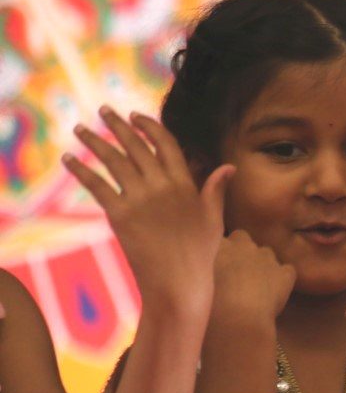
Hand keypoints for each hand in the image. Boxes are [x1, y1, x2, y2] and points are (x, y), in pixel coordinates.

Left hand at [63, 107, 232, 310]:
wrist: (178, 282)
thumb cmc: (199, 253)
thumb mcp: (213, 218)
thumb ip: (215, 189)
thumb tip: (229, 167)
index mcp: (184, 184)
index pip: (165, 144)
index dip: (149, 127)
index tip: (135, 116)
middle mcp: (161, 186)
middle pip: (136, 147)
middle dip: (118, 126)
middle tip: (104, 110)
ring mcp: (139, 199)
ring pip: (114, 161)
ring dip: (95, 141)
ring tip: (81, 128)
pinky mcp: (120, 215)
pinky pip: (97, 186)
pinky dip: (81, 170)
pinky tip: (68, 159)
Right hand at [209, 230, 295, 331]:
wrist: (234, 321)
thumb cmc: (205, 306)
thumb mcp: (194, 283)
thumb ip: (200, 271)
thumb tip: (205, 275)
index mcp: (217, 245)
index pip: (218, 239)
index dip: (218, 253)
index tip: (215, 266)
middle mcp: (241, 245)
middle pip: (241, 237)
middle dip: (240, 250)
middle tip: (234, 273)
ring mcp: (265, 257)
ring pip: (266, 253)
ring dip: (262, 264)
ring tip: (255, 286)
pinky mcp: (284, 274)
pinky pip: (287, 271)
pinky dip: (282, 279)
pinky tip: (276, 294)